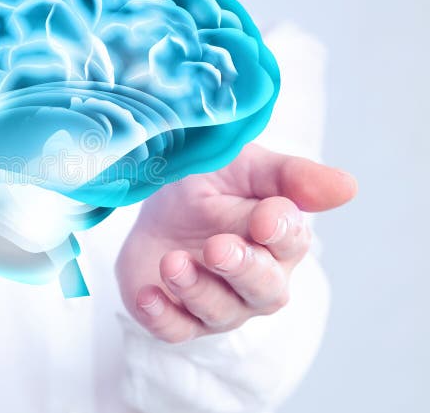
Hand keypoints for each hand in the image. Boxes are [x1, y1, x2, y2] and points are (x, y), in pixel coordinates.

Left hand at [116, 144, 356, 342]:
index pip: (291, 242)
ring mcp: (217, 303)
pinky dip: (161, 317)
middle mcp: (256, 280)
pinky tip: (147, 296)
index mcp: (280, 240)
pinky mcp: (177, 316)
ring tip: (172, 262)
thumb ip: (290, 176)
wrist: (156, 195)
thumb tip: (347, 186)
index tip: (263, 218)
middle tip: (217, 247)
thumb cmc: (209, 182)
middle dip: (242, 269)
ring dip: (196, 289)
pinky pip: (174, 331)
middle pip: (264, 289)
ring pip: (218, 311)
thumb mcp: (244, 164)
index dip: (280, 232)